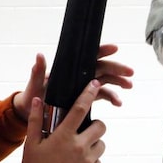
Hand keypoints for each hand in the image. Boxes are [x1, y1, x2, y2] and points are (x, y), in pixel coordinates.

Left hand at [13, 44, 133, 119]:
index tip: (114, 48)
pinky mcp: (84, 98)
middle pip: (100, 67)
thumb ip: (38, 72)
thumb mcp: (35, 85)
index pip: (86, 56)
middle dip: (116, 68)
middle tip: (130, 72)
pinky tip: (118, 103)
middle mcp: (76, 75)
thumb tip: (39, 55)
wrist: (32, 114)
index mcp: (67, 69)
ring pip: (104, 80)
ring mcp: (82, 86)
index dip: (101, 50)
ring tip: (129, 86)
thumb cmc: (32, 96)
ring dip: (118, 82)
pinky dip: (111, 97)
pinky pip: (101, 95)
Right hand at [21, 81, 105, 162]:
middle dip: (94, 125)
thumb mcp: (31, 145)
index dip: (89, 93)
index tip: (95, 84)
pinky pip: (99, 161)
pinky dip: (92, 160)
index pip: (80, 108)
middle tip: (82, 130)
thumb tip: (39, 100)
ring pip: (101, 144)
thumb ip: (36, 121)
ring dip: (93, 144)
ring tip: (77, 149)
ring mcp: (88, 161)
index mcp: (64, 136)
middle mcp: (79, 146)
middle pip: (100, 126)